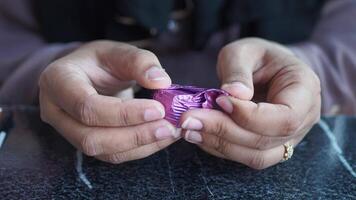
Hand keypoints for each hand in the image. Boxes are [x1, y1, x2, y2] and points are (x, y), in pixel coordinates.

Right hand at [39, 41, 180, 163]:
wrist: (88, 75)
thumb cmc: (99, 61)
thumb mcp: (117, 51)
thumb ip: (139, 62)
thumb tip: (161, 82)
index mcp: (58, 81)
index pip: (86, 106)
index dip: (123, 113)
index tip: (158, 109)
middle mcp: (56, 111)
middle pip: (91, 137)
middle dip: (134, 135)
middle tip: (167, 126)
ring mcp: (68, 132)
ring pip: (103, 151)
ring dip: (140, 145)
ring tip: (169, 132)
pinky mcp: (86, 143)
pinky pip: (112, 154)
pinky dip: (140, 148)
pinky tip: (161, 137)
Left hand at [180, 38, 320, 168]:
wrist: (268, 70)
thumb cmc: (259, 56)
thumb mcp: (245, 50)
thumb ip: (238, 69)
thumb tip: (233, 94)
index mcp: (304, 90)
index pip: (284, 118)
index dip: (249, 116)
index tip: (218, 100)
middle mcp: (303, 120)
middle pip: (266, 140)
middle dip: (224, 131)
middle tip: (188, 119)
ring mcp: (288, 138)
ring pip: (256, 156)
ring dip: (219, 144)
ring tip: (188, 129)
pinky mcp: (269, 147)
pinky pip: (246, 156)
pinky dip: (220, 148)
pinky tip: (198, 134)